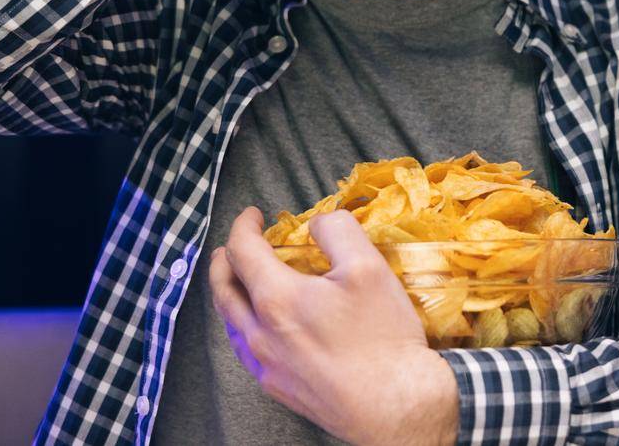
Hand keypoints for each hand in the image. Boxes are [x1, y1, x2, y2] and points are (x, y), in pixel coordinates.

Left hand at [210, 207, 458, 445]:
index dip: (243, 225)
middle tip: (238, 243)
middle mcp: (260, 334)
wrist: (395, 404)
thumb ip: (337, 230)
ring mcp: (266, 366)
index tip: (254, 214)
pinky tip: (264, 323)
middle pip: (223, 288)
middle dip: (225, 258)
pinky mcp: (278, 388)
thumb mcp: (368, 266)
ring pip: (231, 321)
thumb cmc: (383, 337)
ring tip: (245, 280)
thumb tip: (316, 223)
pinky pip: (247, 348)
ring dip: (232, 292)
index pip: (242, 251)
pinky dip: (245, 323)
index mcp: (277, 299)